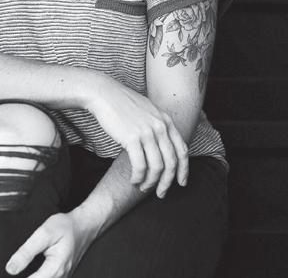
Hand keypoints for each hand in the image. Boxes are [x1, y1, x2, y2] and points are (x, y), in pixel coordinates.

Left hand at [5, 212, 96, 277]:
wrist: (84, 226)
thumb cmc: (65, 227)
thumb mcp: (44, 234)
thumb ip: (26, 252)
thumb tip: (11, 269)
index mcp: (55, 269)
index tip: (11, 275)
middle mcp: (60, 277)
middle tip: (15, 271)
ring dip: (34, 277)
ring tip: (23, 270)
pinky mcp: (62, 276)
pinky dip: (39, 276)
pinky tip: (31, 272)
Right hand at [85, 78, 188, 196]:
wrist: (104, 94)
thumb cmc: (122, 104)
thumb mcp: (147, 111)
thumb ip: (157, 125)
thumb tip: (160, 146)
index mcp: (166, 121)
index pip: (182, 150)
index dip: (183, 170)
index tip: (180, 183)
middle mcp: (160, 127)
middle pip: (171, 162)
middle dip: (167, 182)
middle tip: (160, 193)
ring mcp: (147, 132)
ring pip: (157, 167)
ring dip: (150, 182)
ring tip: (142, 186)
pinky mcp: (132, 138)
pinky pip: (140, 165)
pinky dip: (138, 177)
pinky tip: (133, 180)